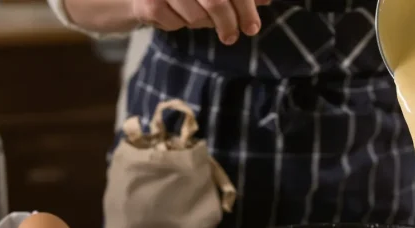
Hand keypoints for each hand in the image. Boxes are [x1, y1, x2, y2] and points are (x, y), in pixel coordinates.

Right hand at [133, 0, 270, 43]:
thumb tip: (266, 0)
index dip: (246, 8)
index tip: (252, 27)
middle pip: (216, 2)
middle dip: (228, 24)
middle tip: (231, 37)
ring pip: (196, 16)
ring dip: (201, 23)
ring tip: (195, 16)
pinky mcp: (149, 4)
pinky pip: (175, 24)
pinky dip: (178, 25)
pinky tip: (174, 15)